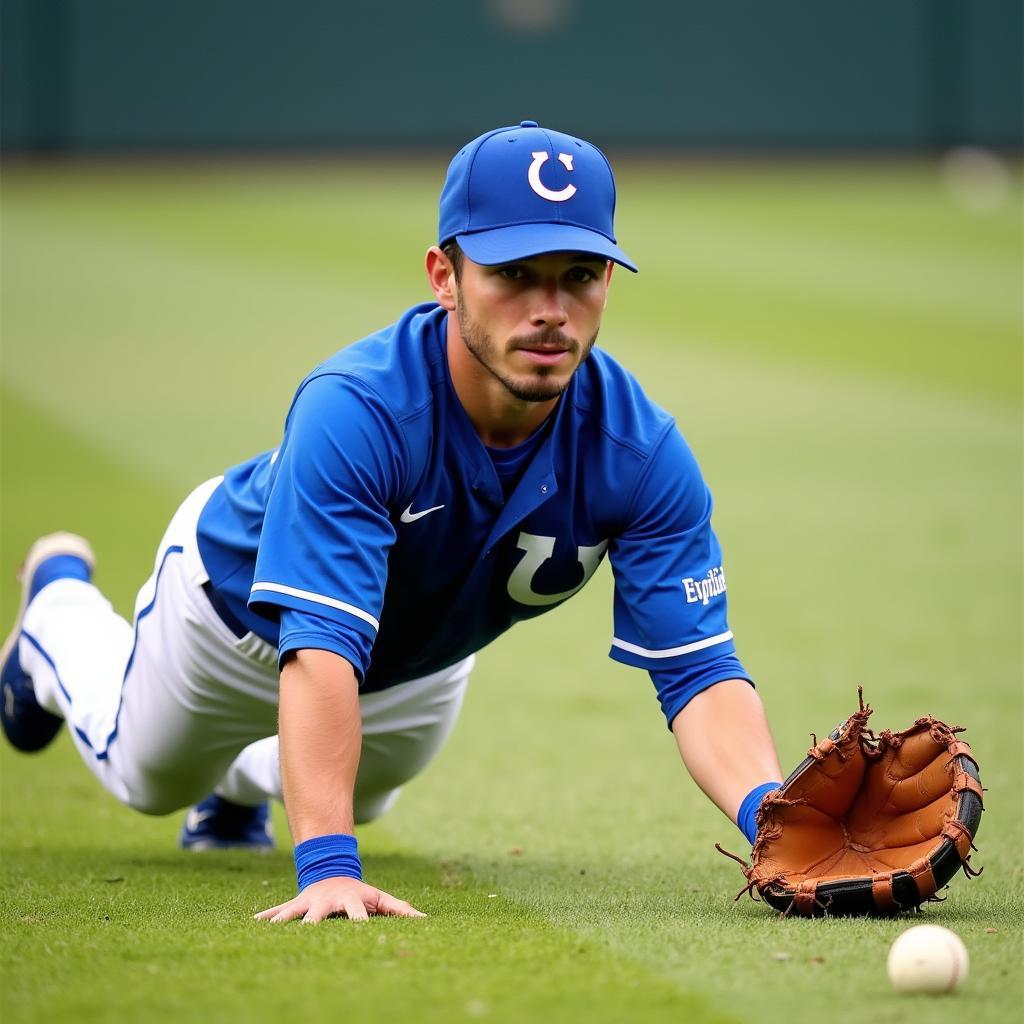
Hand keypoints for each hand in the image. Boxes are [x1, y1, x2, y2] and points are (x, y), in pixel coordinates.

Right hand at [254, 876, 424, 923]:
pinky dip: (265, 918)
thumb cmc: (360, 894)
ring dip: (282, 922)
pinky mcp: (294, 906)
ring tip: (270, 934)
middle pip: (319, 917)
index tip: (360, 932)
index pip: (357, 913)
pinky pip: (276, 912)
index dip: (360, 921)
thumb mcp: (380, 899)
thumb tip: (424, 921)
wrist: (332, 873)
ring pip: (292, 914)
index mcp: (349, 901)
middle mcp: (326, 903)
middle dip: (312, 925)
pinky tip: (251, 924)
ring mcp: (308, 904)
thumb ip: (400, 910)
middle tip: (307, 935)